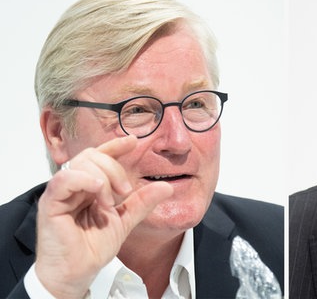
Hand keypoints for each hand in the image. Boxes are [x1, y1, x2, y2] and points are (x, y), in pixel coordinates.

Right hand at [35, 135, 173, 298]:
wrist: (77, 273)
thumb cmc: (92, 248)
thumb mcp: (124, 220)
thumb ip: (142, 202)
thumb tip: (167, 186)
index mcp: (88, 186)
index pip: (99, 156)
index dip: (115, 146)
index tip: (133, 141)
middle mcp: (73, 186)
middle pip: (92, 155)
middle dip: (114, 167)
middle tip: (125, 190)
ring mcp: (60, 193)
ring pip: (81, 164)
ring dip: (103, 177)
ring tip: (110, 201)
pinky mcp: (50, 203)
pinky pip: (64, 179)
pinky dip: (85, 179)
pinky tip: (98, 190)